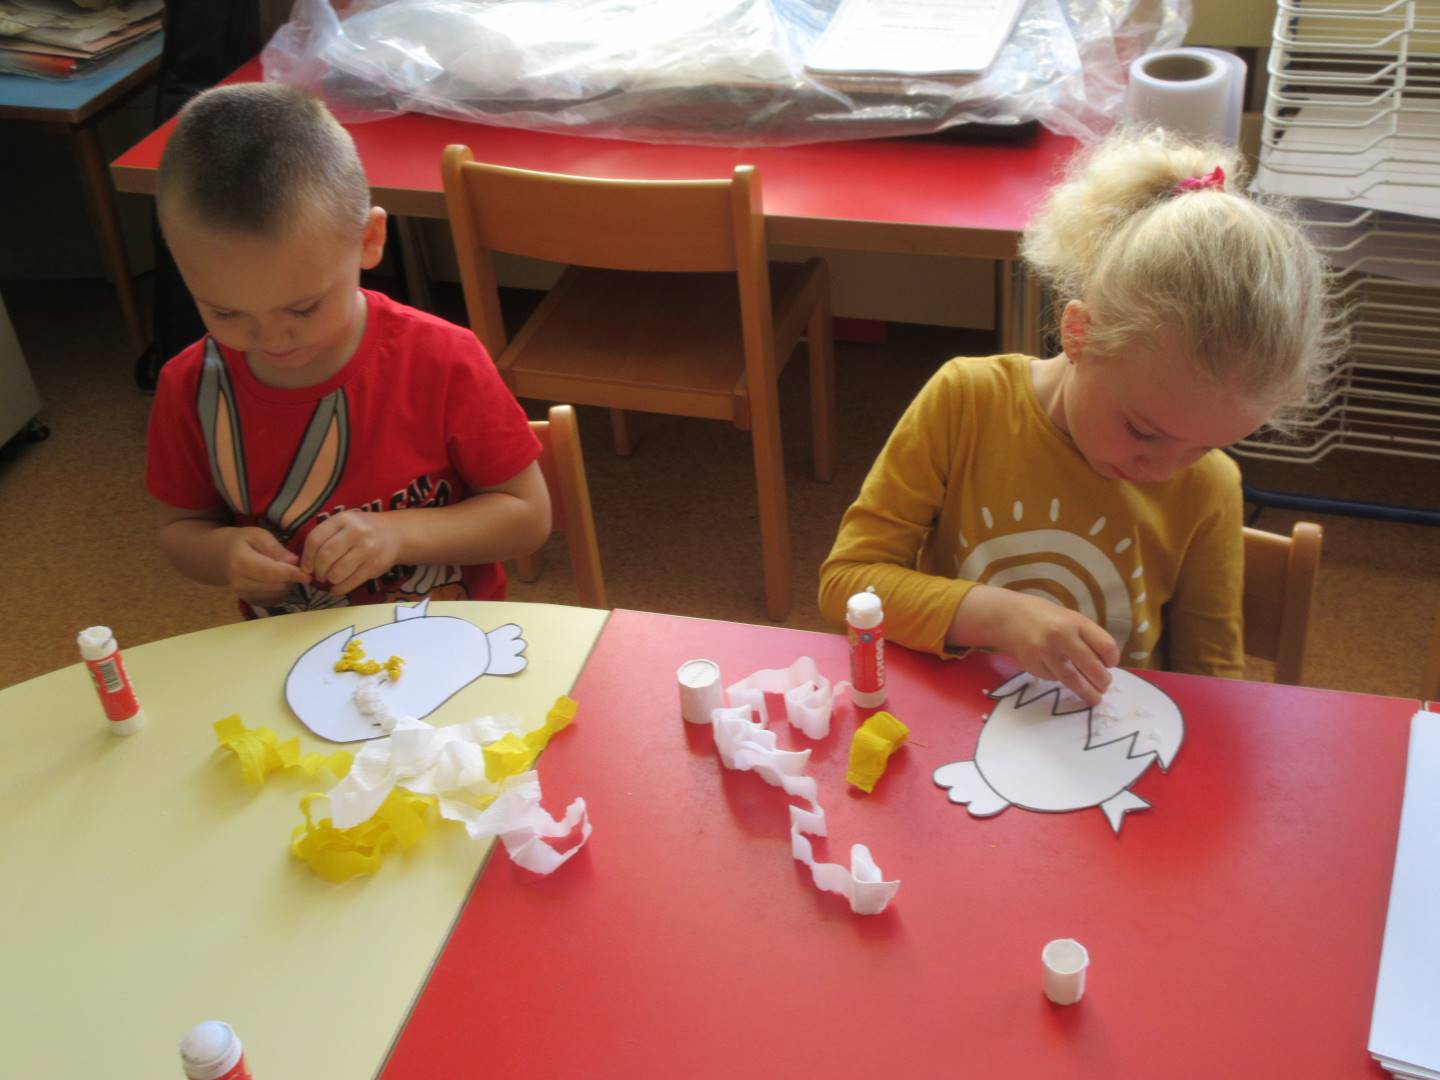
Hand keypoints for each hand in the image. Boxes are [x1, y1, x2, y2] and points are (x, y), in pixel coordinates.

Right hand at [225, 527, 310, 604]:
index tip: (307, 575)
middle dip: (291, 578)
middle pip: (276, 586)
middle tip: (294, 566)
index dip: (291, 574)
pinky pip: (274, 600)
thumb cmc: (242, 541)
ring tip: (283, 571)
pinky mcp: (250, 601)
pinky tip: (278, 580)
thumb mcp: (258, 535)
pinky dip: (282, 591)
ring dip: (287, 584)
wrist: (221, 556)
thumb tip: (293, 561)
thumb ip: (275, 548)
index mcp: (241, 562)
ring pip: (277, 595)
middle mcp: (240, 582)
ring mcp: (244, 594)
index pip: (270, 572)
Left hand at [300, 510, 400, 597]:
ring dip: (329, 580)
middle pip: (325, 556)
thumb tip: (305, 564)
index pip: (315, 539)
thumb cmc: (364, 529)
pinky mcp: (375, 565)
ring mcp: (367, 549)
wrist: (396, 534)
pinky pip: (352, 582)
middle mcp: (355, 532)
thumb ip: (326, 536)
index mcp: (343, 519)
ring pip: (337, 572)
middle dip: (318, 571)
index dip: (307, 557)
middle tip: (319, 575)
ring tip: (330, 579)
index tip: (306, 567)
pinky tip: (337, 589)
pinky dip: (340, 589)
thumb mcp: (345, 523)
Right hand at [953, 586, 1119, 705]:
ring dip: (1086, 691)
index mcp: (1076, 622)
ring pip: (1072, 679)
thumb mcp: (1069, 618)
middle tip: (1105, 686)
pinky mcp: (1033, 666)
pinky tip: (1062, 676)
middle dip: (1102, 680)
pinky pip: (1053, 678)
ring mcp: (1045, 653)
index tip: (1110, 665)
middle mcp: (1062, 636)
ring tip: (1095, 698)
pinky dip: (1060, 679)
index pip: (1105, 646)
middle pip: (1092, 666)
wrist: (1008, 617)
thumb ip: (1086, 637)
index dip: (1112, 659)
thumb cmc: (1045, 617)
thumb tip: (1104, 665)